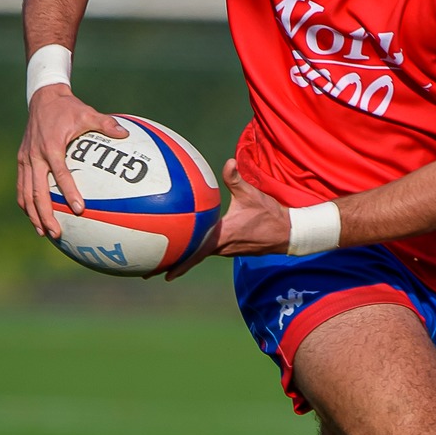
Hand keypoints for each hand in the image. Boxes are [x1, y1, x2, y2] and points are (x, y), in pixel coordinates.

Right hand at [17, 84, 125, 238]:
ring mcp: (25, 159)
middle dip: (45, 215)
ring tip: (44, 233)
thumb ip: (106, 123)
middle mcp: (35, 155)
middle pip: (37, 192)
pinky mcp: (21, 161)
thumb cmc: (68, 108)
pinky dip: (26, 204)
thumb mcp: (87, 112)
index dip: (69, 192)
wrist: (43, 98)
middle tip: (57, 233)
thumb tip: (125, 134)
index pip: (60, 173)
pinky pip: (22, 187)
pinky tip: (35, 218)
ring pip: (25, 193)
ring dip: (33, 215)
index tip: (79, 209)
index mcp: (52, 145)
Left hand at [165, 159, 287, 280]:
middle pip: (191, 258)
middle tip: (148, 271)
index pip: (197, 252)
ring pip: (198, 255)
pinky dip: (194, 251)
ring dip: (182, 258)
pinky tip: (186, 243)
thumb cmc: (270, 214)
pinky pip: (207, 250)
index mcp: (223, 236)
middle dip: (171, 264)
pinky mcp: (230, 247)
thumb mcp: (252, 195)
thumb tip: (229, 162)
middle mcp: (221, 247)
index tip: (163, 272)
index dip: (180, 263)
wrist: (287, 232)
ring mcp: (225, 249)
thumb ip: (236, 179)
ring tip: (160, 260)